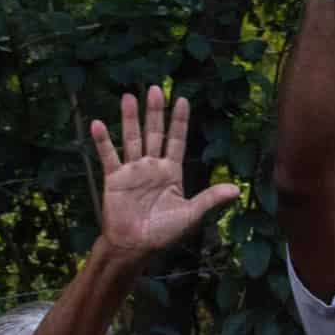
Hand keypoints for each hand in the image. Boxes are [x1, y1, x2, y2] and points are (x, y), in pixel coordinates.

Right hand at [91, 87, 241, 259]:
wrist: (136, 246)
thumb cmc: (164, 232)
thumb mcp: (191, 214)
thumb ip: (210, 198)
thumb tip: (237, 189)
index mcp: (171, 172)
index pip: (176, 140)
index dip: (179, 121)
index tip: (182, 100)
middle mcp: (152, 167)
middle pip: (154, 133)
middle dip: (155, 112)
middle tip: (155, 88)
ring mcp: (132, 171)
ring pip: (131, 139)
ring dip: (130, 119)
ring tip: (129, 97)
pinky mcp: (114, 179)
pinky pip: (109, 156)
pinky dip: (103, 141)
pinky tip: (98, 123)